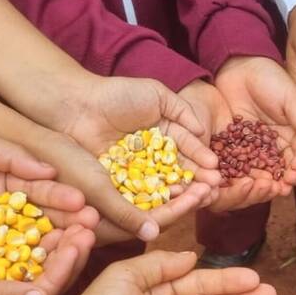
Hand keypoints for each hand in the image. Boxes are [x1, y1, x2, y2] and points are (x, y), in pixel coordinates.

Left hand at [52, 75, 220, 240]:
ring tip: (201, 196)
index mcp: (164, 132)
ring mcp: (138, 170)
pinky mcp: (121, 183)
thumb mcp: (156, 94)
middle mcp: (153, 153)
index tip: (216, 168)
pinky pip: (143, 193)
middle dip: (199, 177)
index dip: (201, 158)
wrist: (79, 106)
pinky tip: (175, 200)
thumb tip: (202, 130)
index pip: (187, 148)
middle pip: (180, 169)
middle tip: (215, 186)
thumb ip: (181, 110)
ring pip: (165, 183)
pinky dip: (159, 198)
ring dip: (185, 190)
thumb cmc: (118, 95)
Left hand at [214, 56, 295, 205]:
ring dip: (269, 181)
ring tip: (267, 190)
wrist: (238, 66)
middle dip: (287, 178)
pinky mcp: (239, 144)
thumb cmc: (270, 78)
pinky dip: (246, 173)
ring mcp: (260, 144)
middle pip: (287, 165)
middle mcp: (280, 140)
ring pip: (267, 168)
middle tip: (284, 187)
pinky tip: (245, 182)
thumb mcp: (290, 98)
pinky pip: (245, 162)